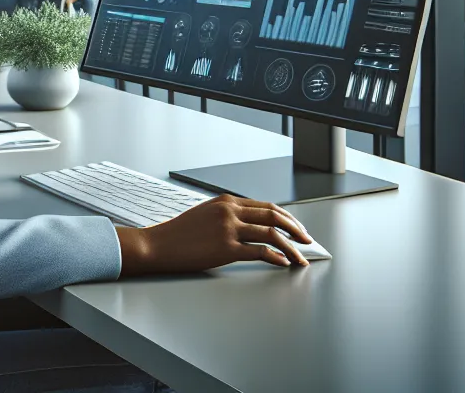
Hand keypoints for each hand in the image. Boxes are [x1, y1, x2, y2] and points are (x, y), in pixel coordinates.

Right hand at [116, 195, 312, 273]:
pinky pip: (258, 252)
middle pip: (274, 216)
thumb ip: (228, 216)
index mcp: (226, 201)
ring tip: (300, 258)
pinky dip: (275, 257)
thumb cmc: (179, 234)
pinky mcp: (225, 248)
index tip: (297, 228)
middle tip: (307, 240)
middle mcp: (230, 211)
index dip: (286, 217)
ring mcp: (228, 229)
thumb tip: (252, 226)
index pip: (266, 206)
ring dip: (291, 247)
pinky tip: (283, 263)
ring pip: (271, 234)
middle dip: (295, 229)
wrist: (157, 245)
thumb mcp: (205, 214)